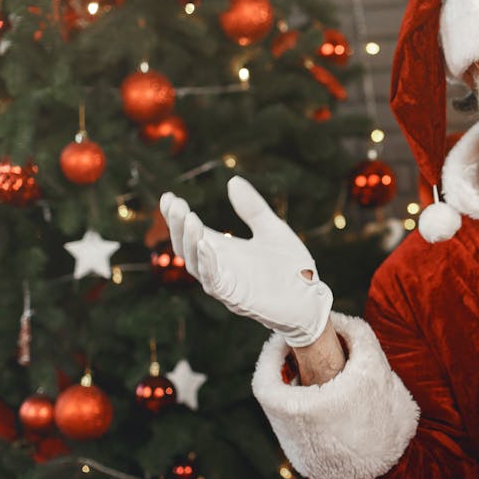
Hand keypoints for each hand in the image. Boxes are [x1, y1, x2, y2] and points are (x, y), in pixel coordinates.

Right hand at [158, 176, 332, 346]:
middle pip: (186, 247)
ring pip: (194, 265)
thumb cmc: (291, 268)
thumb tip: (233, 181)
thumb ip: (253, 208)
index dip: (177, 216)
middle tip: (175, 204)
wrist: (310, 298)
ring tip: (188, 218)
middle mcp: (219, 266)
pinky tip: (205, 244)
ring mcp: (225, 283)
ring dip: (189, 241)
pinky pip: (214, 281)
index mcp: (224, 250)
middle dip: (178, 226)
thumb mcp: (272, 229)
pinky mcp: (235, 297)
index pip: (192, 232)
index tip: (168, 196)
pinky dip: (207, 263)